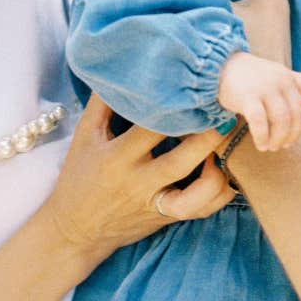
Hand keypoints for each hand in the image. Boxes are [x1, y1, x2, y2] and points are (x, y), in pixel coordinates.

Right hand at [44, 95, 234, 265]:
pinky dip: (219, 192)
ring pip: (196, 195)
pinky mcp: (167, 218)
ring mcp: (156, 204)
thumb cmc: (80, 176)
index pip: (150, 130)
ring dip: (218, 170)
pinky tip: (223, 168)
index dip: (174, 110)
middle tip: (224, 111)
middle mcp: (139, 183)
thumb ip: (102, 103)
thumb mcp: (84, 136)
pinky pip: (201, 210)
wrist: (75, 231)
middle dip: (207, 137)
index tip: (193, 89)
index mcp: (117, 158)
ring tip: (224, 143)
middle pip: (180, 161)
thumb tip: (117, 69)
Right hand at [218, 51, 300, 150]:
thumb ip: (283, 94)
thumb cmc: (244, 78)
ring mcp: (265, 88)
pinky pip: (262, 124)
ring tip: (270, 147)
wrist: (217, 65)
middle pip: (298, 115)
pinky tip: (261, 144)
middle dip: (293, 135)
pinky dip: (263, 138)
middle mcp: (281, 80)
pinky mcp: (249, 98)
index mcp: (288, 76)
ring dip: (278, 139)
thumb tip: (291, 125)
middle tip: (282, 145)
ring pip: (282, 121)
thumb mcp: (269, 78)